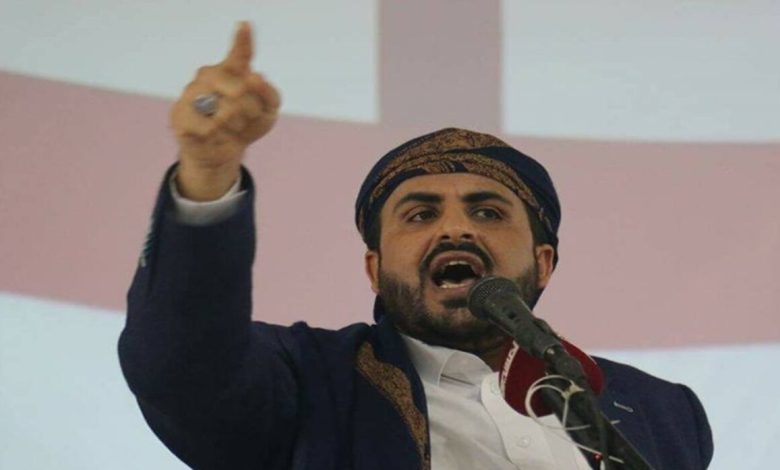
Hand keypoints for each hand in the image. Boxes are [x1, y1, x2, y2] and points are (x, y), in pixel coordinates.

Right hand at [171, 22, 280, 199]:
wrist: (223, 152)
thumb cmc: (245, 125)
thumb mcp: (268, 112)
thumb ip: (270, 94)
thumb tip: (255, 77)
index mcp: (231, 70)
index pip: (239, 54)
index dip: (242, 41)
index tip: (245, 26)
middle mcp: (209, 75)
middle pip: (242, 90)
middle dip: (251, 110)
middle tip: (243, 118)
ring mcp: (191, 93)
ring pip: (227, 110)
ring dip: (235, 125)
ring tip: (228, 127)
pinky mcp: (180, 114)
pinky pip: (209, 127)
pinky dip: (217, 136)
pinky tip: (212, 134)